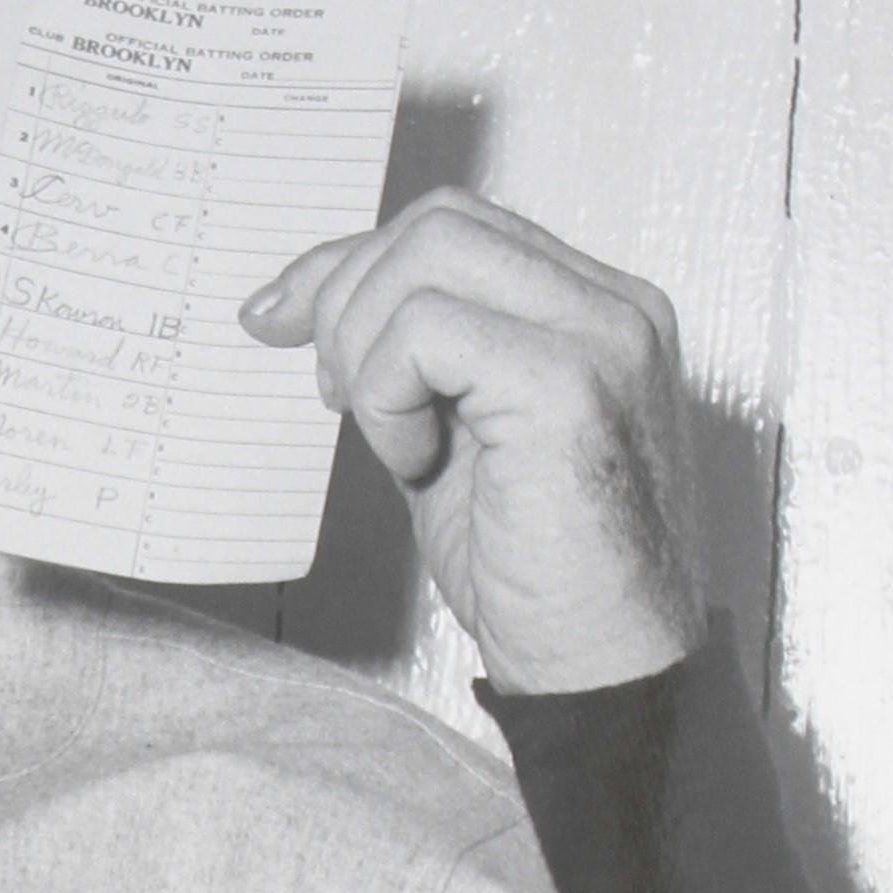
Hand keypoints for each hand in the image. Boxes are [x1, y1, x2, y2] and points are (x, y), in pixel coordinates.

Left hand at [238, 188, 707, 694]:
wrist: (600, 669)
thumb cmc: (537, 579)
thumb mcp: (452, 445)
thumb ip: (410, 369)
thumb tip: (310, 313)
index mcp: (591, 311)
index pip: (454, 228)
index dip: (352, 264)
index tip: (280, 318)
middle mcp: (612, 307)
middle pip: (436, 223)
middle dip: (348, 296)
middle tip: (332, 395)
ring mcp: (601, 336)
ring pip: (428, 256)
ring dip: (367, 347)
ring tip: (390, 438)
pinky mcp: (569, 384)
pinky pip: (428, 329)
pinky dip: (389, 392)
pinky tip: (414, 459)